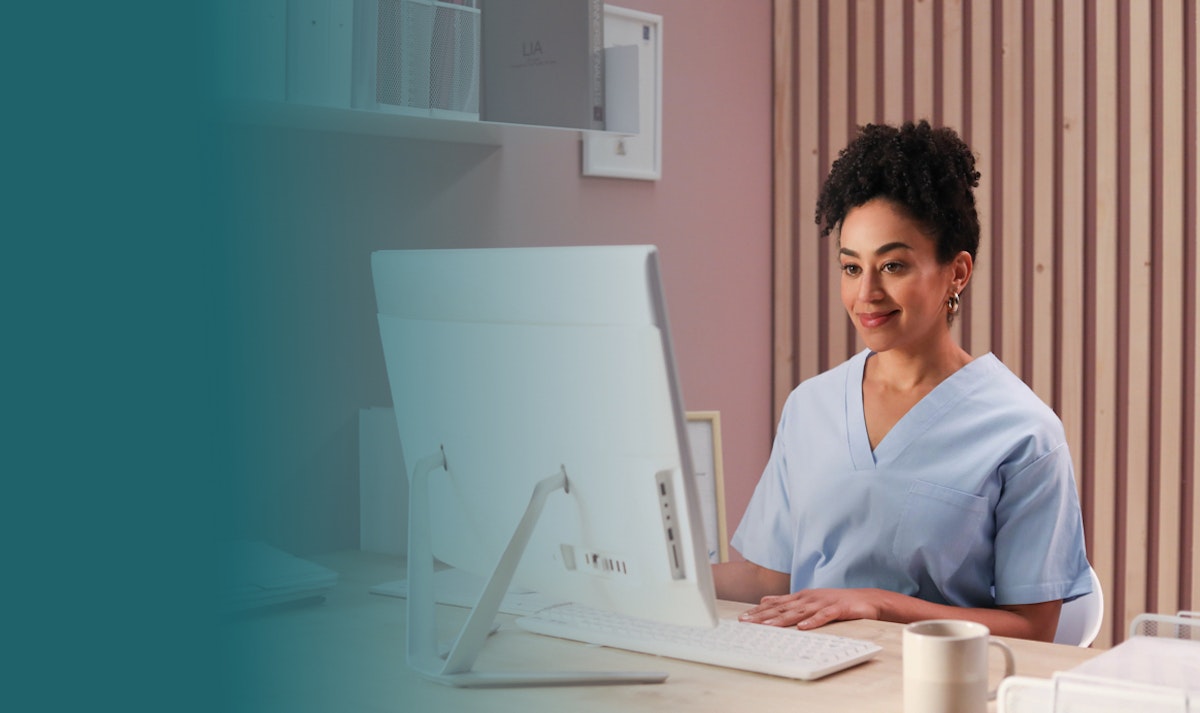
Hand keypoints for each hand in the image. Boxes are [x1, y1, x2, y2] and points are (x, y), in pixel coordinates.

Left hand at [737, 588, 883, 629]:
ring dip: (782, 619)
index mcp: (801, 597)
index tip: (743, 618)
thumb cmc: (836, 601)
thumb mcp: (809, 599)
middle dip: (763, 615)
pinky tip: (803, 627)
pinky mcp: (838, 609)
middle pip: (783, 608)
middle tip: (746, 622)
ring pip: (799, 612)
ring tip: (767, 626)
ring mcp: (823, 602)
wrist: (867, 599)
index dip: (758, 611)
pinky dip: (813, 621)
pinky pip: (824, 616)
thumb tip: (765, 600)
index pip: (776, 604)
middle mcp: (809, 598)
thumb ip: (787, 601)